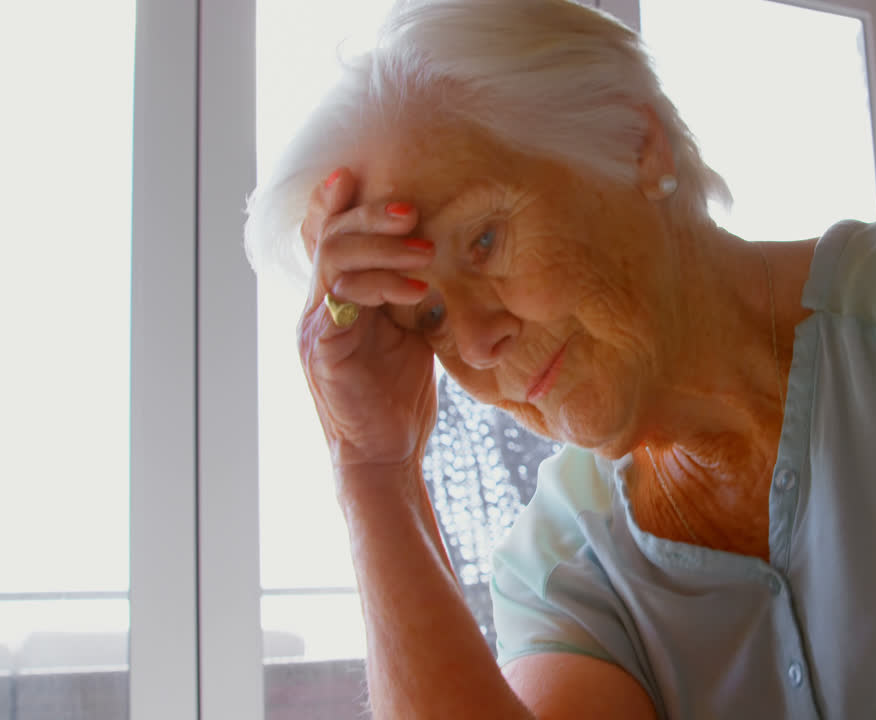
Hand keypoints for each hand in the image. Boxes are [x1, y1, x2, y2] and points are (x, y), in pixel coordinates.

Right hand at [297, 168, 437, 471]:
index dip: (334, 200)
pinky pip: (344, 298)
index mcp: (336, 295)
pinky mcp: (323, 348)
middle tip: (413, 209)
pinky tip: (418, 290)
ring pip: (335, 258)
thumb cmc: (399, 393)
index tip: (359, 172)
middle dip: (371, 214)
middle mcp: (317, 304)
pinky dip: (382, 286)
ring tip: (427, 249)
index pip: (326, 235)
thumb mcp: (410, 331)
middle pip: (331, 235)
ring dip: (384, 246)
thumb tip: (445, 252)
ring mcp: (315, 325)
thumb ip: (410, 292)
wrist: (385, 452)